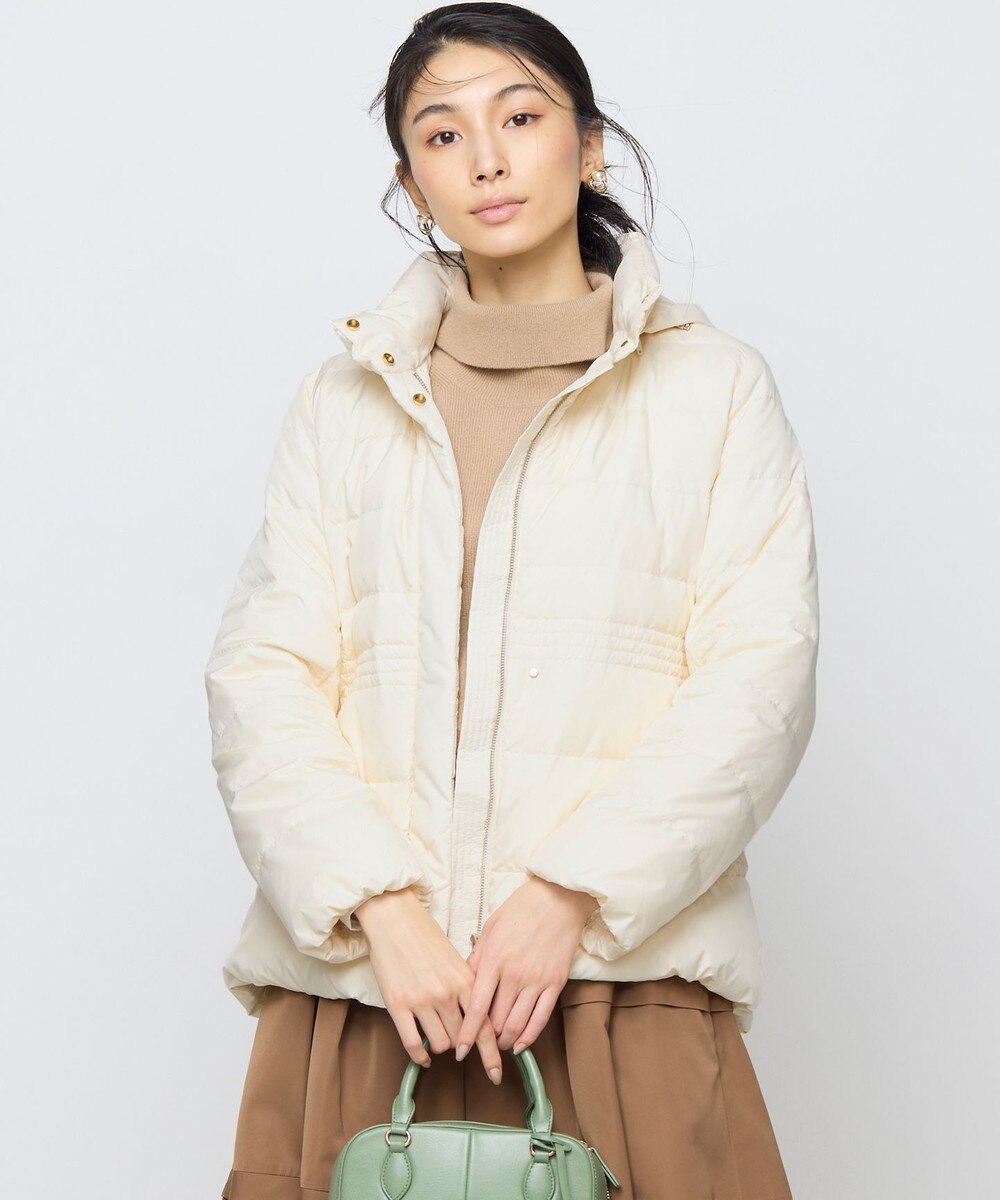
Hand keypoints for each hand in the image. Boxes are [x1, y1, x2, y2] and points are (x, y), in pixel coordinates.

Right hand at [355, 886, 503, 1083]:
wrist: (395, 920)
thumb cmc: (427, 938)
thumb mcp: (456, 961)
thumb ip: (468, 988)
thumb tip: (477, 1019)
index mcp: (466, 981)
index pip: (485, 1026)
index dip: (491, 1054)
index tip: (496, 1074)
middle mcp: (446, 994)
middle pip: (462, 1039)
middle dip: (461, 1044)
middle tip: (457, 1039)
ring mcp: (422, 1001)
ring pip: (440, 1044)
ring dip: (440, 1045)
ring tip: (436, 1032)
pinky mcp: (398, 1005)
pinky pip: (413, 1044)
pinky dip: (419, 1055)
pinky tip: (423, 1055)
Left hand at [453, 877, 598, 1061]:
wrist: (559, 897)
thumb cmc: (521, 909)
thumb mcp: (490, 928)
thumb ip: (477, 958)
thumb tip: (465, 983)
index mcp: (494, 959)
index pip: (476, 1007)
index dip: (467, 1034)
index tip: (459, 1051)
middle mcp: (515, 974)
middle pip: (497, 1021)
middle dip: (485, 1039)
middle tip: (479, 1044)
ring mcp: (537, 980)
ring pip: (518, 1025)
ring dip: (505, 1041)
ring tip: (498, 1045)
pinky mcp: (556, 983)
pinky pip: (541, 1018)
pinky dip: (529, 1037)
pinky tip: (520, 1045)